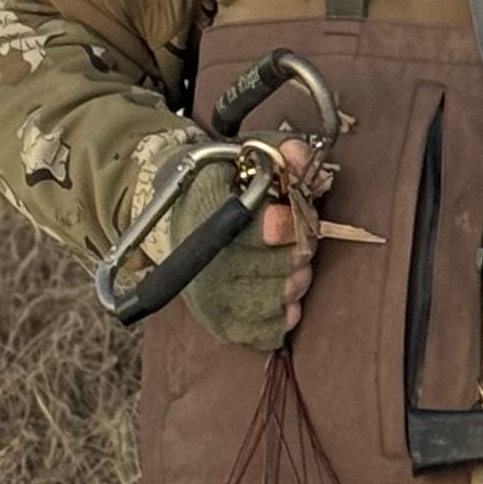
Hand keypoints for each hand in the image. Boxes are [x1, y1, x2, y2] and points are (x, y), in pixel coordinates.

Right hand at [177, 137, 318, 350]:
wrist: (179, 213)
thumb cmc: (222, 184)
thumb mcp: (246, 154)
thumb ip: (280, 152)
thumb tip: (303, 158)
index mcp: (203, 217)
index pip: (247, 231)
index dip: (282, 227)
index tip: (285, 216)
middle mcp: (203, 265)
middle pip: (273, 270)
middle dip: (300, 251)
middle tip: (303, 239)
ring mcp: (211, 299)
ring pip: (276, 302)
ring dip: (296, 281)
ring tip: (294, 263)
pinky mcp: (221, 324)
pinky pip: (268, 331)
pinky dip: (285, 313)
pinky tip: (282, 291)